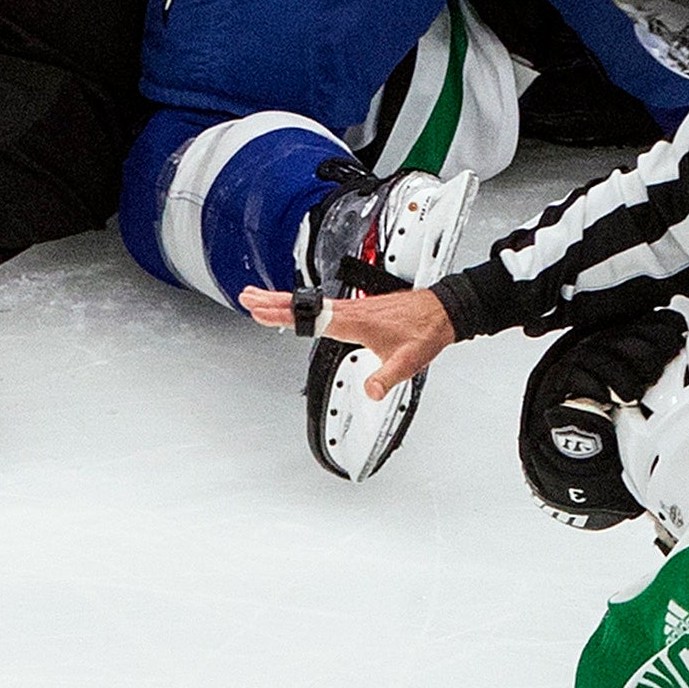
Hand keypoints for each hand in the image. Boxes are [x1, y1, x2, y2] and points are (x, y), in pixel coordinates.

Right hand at [240, 281, 455, 402]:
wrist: (441, 312)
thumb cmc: (424, 331)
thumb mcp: (408, 360)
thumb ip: (387, 377)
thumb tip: (370, 391)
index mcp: (356, 321)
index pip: (312, 318)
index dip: (285, 314)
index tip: (261, 310)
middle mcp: (351, 310)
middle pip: (304, 305)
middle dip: (273, 300)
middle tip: (246, 296)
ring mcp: (354, 307)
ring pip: (311, 303)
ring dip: (284, 299)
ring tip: (259, 297)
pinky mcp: (358, 308)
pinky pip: (322, 304)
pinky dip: (303, 303)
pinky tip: (299, 307)